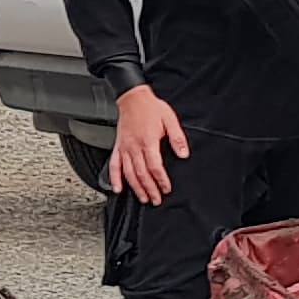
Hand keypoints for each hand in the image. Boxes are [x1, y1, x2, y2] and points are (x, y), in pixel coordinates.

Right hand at [109, 85, 191, 206]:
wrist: (133, 98)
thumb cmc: (151, 108)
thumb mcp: (170, 120)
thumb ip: (177, 138)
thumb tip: (184, 154)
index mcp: (148, 141)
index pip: (155, 167)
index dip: (161, 180)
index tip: (166, 188)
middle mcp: (135, 147)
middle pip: (142, 174)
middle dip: (150, 189)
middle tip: (156, 200)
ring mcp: (125, 148)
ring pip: (129, 173)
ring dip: (136, 188)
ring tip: (143, 198)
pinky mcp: (118, 146)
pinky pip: (114, 165)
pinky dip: (114, 178)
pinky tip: (117, 188)